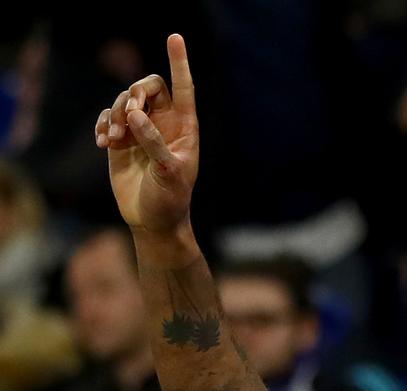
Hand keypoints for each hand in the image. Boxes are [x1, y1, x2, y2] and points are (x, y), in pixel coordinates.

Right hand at [95, 34, 198, 236]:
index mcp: (185, 128)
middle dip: (134, 93)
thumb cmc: (170, 200)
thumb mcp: (169, 173)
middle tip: (128, 115)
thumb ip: (154, 143)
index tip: (174, 37)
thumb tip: (136, 115)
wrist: (152, 221)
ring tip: (114, 139)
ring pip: (125, 101)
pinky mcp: (122, 140)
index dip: (179, 63)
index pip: (184, 88)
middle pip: (148, 87)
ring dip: (115, 114)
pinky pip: (109, 118)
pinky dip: (104, 124)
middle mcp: (165, 124)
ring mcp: (142, 131)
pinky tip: (104, 144)